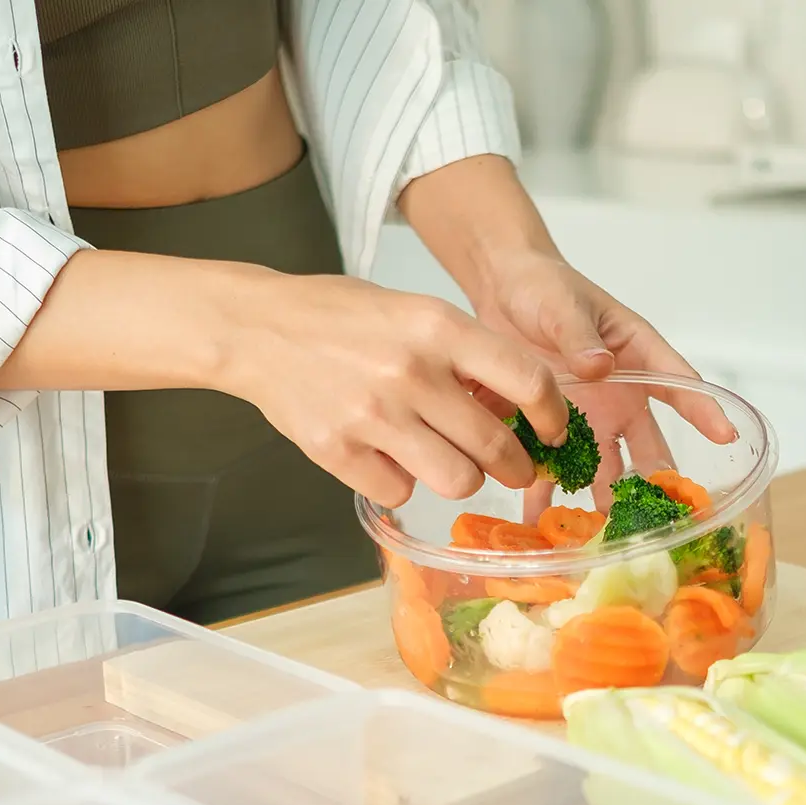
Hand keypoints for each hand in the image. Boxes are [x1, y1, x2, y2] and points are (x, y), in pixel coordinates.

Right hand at [0, 249, 568, 508]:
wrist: (254, 327)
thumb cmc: (339, 318)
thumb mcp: (412, 312)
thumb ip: (464, 354)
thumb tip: (514, 405)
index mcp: (436, 327)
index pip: (526, 379)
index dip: (551, 415)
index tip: (551, 430)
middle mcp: (410, 372)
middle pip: (495, 446)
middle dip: (514, 466)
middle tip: (513, 468)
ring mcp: (372, 416)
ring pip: (456, 481)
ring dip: (461, 478)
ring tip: (446, 461)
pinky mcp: (338, 451)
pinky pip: (400, 492)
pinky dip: (401, 483)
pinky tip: (386, 457)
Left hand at [472, 248, 735, 511]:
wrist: (500, 291)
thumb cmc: (543, 286)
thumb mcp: (562, 304)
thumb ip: (579, 335)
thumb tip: (599, 364)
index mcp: (636, 356)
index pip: (678, 383)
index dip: (703, 410)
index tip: (726, 434)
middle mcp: (619, 396)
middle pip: (647, 446)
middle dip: (654, 483)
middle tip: (661, 519)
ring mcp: (587, 417)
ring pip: (605, 469)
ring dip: (604, 501)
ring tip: (604, 539)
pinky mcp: (551, 429)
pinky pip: (553, 469)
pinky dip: (546, 496)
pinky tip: (538, 524)